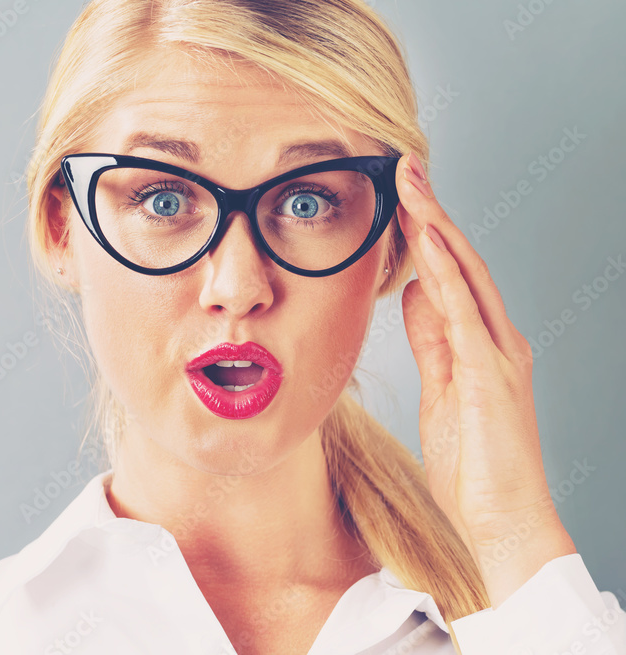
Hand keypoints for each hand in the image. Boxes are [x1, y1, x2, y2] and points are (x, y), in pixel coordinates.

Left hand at [394, 152, 575, 605]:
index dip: (425, 230)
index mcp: (481, 342)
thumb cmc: (473, 463)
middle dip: (431, 211)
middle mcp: (496, 338)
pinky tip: (428, 240)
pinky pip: (464, 313)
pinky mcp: (490, 375)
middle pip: (461, 260)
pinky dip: (446, 273)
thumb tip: (414, 293)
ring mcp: (498, 354)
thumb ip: (432, 339)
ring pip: (466, 274)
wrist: (502, 519)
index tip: (398, 193)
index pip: (450, 272)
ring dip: (437, 225)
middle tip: (404, 166)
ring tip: (411, 183)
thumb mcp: (440, 388)